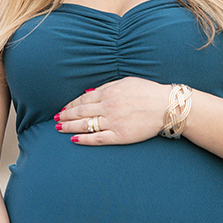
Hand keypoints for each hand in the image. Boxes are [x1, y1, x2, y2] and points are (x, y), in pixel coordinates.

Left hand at [56, 78, 174, 144]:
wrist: (166, 106)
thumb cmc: (148, 92)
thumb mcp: (126, 82)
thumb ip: (107, 87)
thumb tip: (89, 92)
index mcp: (109, 92)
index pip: (83, 99)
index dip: (71, 105)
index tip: (63, 109)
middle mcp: (108, 106)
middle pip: (80, 112)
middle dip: (66, 116)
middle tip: (56, 119)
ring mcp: (113, 121)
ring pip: (85, 125)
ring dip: (69, 127)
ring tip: (59, 129)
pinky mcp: (119, 135)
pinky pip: (97, 138)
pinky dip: (84, 139)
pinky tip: (74, 140)